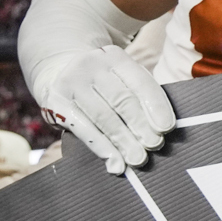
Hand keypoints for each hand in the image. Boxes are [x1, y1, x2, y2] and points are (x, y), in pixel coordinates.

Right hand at [30, 47, 174, 173]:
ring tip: (138, 159)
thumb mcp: (123, 80)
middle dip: (140, 126)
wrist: (60, 75)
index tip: (166, 129)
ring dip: (123, 142)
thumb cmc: (106, 84)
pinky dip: (102, 148)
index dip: (155, 107)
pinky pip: (83, 128)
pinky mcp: (55, 102)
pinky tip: (115, 163)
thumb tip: (163, 132)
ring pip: (103, 117)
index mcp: (115, 57)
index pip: (140, 83)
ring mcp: (70, 82)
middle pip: (121, 100)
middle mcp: (90, 65)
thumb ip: (141, 98)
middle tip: (155, 146)